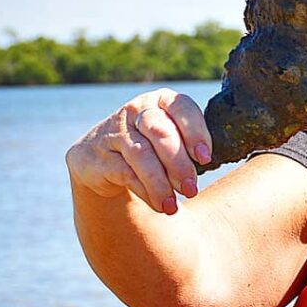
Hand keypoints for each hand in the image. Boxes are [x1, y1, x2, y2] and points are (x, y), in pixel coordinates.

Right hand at [65, 88, 212, 214]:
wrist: (103, 160)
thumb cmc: (152, 149)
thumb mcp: (172, 140)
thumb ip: (190, 146)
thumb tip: (206, 163)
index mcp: (162, 101)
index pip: (181, 107)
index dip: (195, 132)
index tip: (205, 159)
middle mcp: (137, 110)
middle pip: (161, 132)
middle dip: (179, 163)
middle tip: (191, 189)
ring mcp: (115, 131)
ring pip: (142, 155)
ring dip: (160, 184)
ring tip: (172, 206)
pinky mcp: (99, 155)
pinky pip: (125, 173)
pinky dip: (145, 191)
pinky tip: (157, 204)